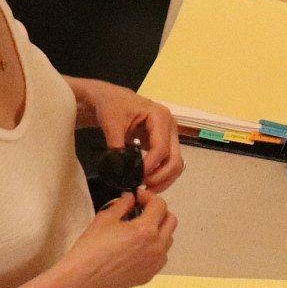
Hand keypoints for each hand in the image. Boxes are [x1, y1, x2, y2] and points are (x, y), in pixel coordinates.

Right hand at [66, 190, 176, 287]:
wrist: (85, 276)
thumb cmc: (92, 249)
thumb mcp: (105, 218)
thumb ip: (123, 204)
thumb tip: (131, 198)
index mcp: (146, 230)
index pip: (159, 205)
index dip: (149, 196)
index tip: (139, 197)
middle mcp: (156, 246)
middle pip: (171, 221)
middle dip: (159, 211)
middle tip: (143, 210)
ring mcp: (155, 262)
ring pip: (168, 239)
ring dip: (158, 230)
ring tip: (140, 229)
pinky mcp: (150, 274)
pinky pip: (160, 256)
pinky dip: (154, 248)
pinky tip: (137, 247)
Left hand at [78, 78, 183, 192]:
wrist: (110, 99)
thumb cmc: (111, 105)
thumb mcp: (111, 124)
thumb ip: (117, 148)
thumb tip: (123, 172)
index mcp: (160, 116)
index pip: (161, 148)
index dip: (150, 165)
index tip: (136, 176)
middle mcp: (171, 126)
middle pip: (175, 159)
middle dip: (161, 176)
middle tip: (144, 187)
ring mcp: (170, 135)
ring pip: (176, 164)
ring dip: (164, 179)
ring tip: (147, 189)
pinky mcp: (165, 143)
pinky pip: (169, 163)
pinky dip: (162, 175)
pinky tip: (149, 182)